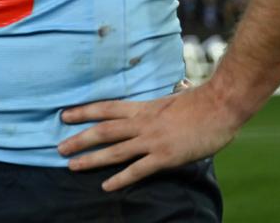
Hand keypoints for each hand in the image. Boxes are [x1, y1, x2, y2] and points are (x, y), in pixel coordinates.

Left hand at [57, 84, 243, 190]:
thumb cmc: (200, 102)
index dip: (83, 111)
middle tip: (59, 148)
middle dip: (79, 139)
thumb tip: (166, 94)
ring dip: (91, 159)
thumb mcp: (172, 97)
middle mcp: (142, 123)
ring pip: (114, 151)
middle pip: (103, 130)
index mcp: (142, 107)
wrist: (220, 106)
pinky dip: (121, 178)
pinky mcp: (165, 156)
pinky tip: (106, 186)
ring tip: (72, 166)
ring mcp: (152, 140)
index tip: (64, 115)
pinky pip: (137, 170)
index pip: (105, 108)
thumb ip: (160, 103)